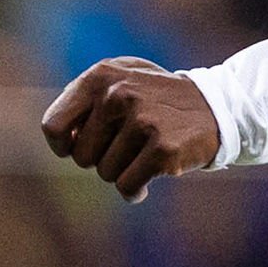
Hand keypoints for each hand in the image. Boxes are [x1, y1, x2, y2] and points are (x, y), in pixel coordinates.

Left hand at [41, 57, 220, 200]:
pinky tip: (150, 176)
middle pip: (80, 157)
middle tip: (127, 145)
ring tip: (144, 152)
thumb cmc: (155, 101)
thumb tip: (62, 144)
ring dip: (122, 172)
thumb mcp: (119, 83)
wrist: (214, 107)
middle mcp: (118, 94)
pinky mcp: (162, 148)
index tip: (81, 146)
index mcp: (100, 76)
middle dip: (100, 160)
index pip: (53, 127)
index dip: (64, 146)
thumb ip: (84, 104)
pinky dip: (135, 190)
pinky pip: (127, 187)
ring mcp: (142, 121)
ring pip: (105, 174)